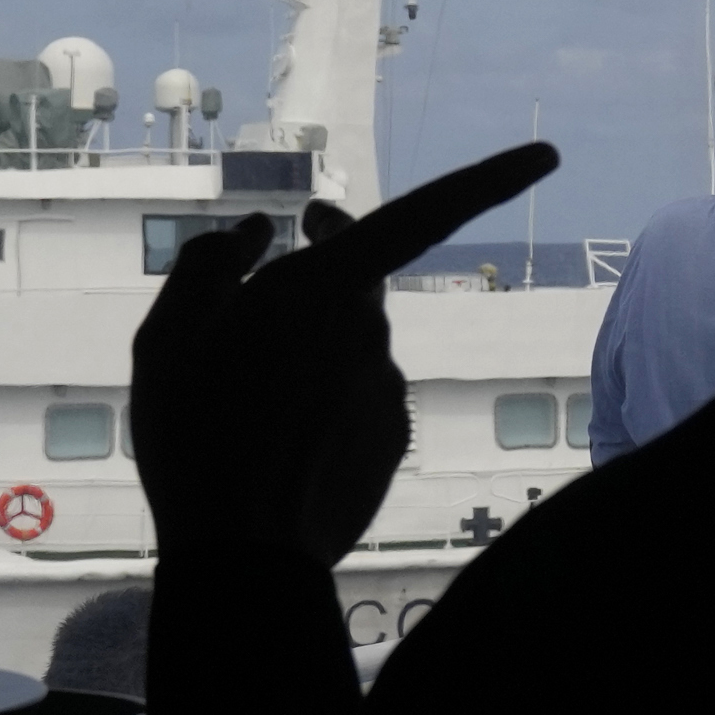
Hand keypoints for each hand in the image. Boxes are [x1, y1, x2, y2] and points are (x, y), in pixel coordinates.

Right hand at [131, 144, 557, 570]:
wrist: (244, 558)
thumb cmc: (196, 436)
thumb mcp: (167, 337)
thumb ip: (211, 264)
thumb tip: (262, 231)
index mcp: (324, 291)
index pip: (423, 215)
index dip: (490, 180)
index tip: (548, 155)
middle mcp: (372, 334)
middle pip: (358, 283)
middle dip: (319, 281)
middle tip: (260, 303)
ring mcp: (388, 390)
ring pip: (351, 346)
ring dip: (310, 356)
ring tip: (241, 404)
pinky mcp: (392, 439)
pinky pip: (357, 400)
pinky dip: (323, 406)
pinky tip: (275, 442)